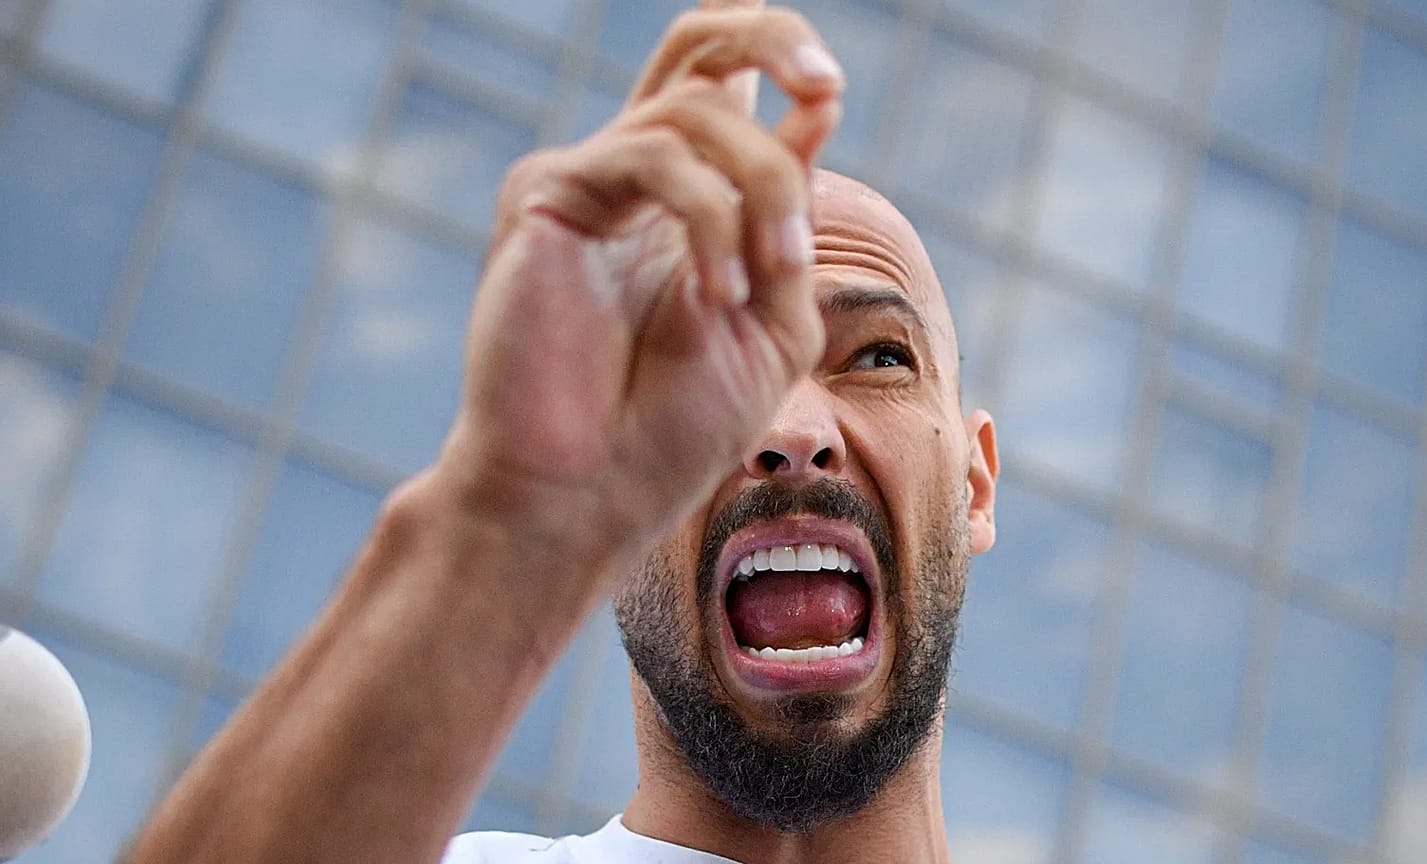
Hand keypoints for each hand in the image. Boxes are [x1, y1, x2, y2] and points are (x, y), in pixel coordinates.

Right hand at [435, 2, 844, 575]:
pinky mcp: (546, 191)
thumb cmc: (674, 428)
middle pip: (699, 42)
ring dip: (763, 190)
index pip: (735, 87)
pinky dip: (709, 221)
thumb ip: (792, 220)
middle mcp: (641, 175)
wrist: (588, 493)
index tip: (829, 96)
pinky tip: (716, 295)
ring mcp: (591, 178)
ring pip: (698, 108)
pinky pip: (654, 158)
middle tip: (826, 82)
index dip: (789, 62)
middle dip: (772, 35)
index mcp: (696, 202)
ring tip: (764, 282)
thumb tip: (819, 104)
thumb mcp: (773, 319)